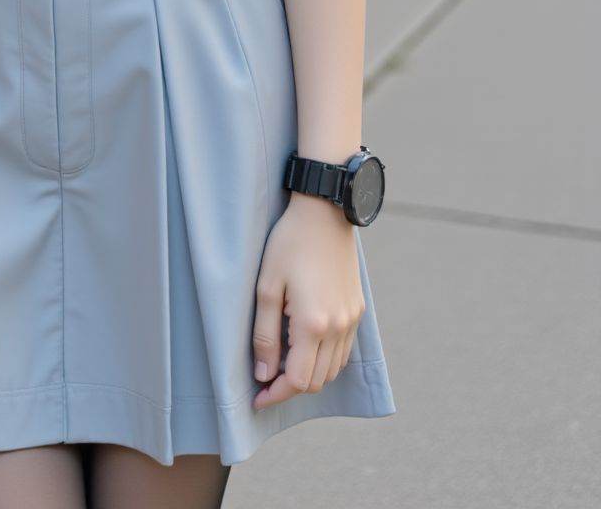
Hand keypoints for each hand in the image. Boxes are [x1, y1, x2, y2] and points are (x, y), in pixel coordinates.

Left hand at [251, 193, 364, 410]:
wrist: (324, 213)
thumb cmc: (289, 245)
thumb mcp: (266, 287)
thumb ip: (264, 335)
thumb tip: (262, 373)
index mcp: (314, 324)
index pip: (298, 381)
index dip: (275, 394)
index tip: (256, 398)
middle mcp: (338, 327)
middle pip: (316, 382)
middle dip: (289, 388)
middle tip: (264, 380)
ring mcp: (351, 320)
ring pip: (332, 370)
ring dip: (308, 375)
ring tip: (282, 364)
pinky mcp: (357, 310)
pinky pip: (343, 351)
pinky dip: (325, 360)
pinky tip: (305, 347)